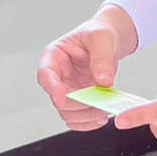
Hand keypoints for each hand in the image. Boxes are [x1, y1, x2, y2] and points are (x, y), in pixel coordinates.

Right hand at [37, 7, 139, 131]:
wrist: (111, 40)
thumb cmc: (99, 33)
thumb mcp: (101, 38)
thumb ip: (102, 59)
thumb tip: (103, 82)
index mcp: (55, 55)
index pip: (46, 74)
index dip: (52, 88)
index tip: (61, 98)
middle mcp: (58, 75)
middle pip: (58, 99)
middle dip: (77, 105)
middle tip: (98, 105)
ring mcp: (69, 89)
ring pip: (67, 112)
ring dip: (85, 117)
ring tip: (103, 111)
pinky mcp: (80, 99)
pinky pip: (78, 118)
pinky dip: (88, 122)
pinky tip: (101, 116)